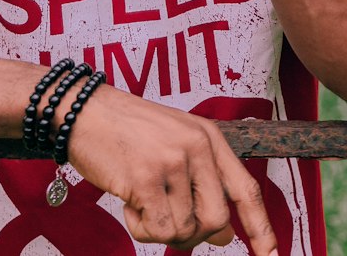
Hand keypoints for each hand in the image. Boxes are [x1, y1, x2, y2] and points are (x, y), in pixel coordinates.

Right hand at [66, 83, 277, 253]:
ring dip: (159, 228)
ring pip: (184, 230)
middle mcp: (197, 146)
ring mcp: (173, 161)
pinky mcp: (147, 178)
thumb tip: (227, 235)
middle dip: (193, 232)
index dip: (262, 229)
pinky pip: (158, 230)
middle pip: (216, 220)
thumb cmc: (127, 131)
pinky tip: (128, 202)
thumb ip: (202, 184)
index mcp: (209, 137)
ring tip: (140, 199)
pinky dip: (140, 228)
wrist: (84, 111)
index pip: (246, 189)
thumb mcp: (174, 146)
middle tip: (164, 216)